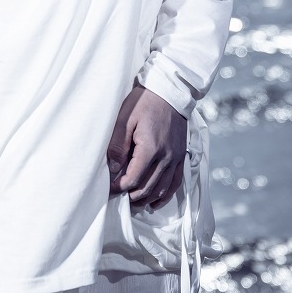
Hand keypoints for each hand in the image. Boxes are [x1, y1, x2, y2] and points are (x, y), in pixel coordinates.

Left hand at [106, 84, 186, 209]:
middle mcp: (166, 157)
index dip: (120, 187)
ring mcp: (176, 158)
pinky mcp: (181, 156)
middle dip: (132, 196)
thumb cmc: (144, 102)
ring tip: (133, 202)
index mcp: (150, 148)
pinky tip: (155, 201)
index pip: (134, 178)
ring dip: (147, 198)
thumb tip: (114, 169)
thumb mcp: (125, 119)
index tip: (110, 188)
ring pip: (162, 188)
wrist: (170, 91)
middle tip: (118, 197)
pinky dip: (165, 195)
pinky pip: (176, 182)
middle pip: (148, 187)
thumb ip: (118, 146)